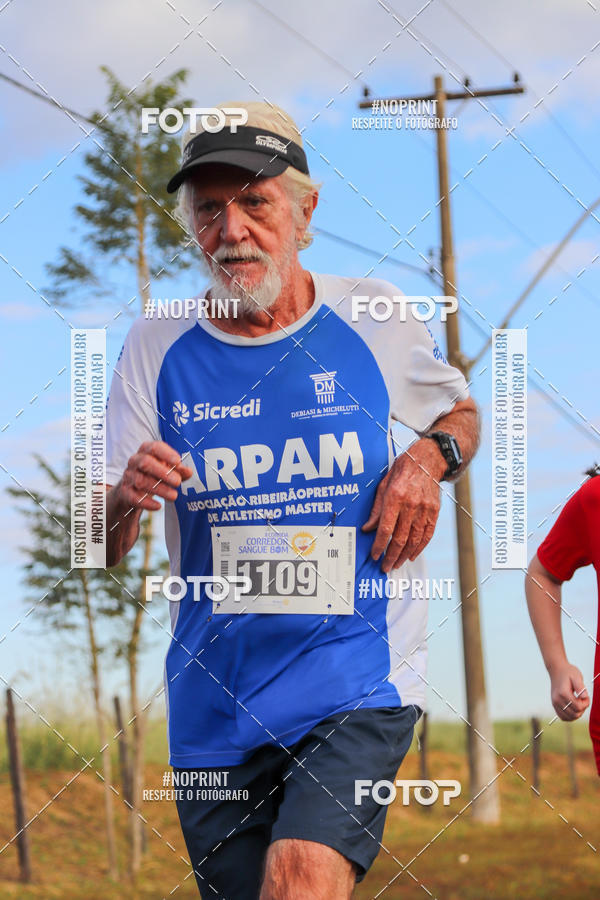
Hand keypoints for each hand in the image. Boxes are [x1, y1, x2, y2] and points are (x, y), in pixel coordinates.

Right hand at [116, 440, 192, 511]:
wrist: (133, 488)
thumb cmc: (154, 473)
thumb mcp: (168, 469)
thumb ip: (179, 470)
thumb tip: (188, 471)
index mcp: (146, 450)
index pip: (154, 447)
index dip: (166, 454)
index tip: (178, 461)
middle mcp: (135, 461)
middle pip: (145, 463)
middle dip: (163, 472)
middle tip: (177, 481)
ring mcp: (128, 476)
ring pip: (141, 481)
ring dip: (159, 489)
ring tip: (174, 496)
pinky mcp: (125, 492)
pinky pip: (134, 497)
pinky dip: (147, 503)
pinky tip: (158, 506)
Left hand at [362, 439, 444, 572]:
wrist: (428, 459)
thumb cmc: (402, 470)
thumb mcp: (383, 484)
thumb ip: (376, 509)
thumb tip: (367, 529)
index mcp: (395, 497)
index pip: (386, 528)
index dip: (379, 545)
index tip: (374, 555)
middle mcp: (411, 504)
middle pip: (400, 538)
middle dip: (391, 555)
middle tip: (385, 567)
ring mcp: (425, 509)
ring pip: (415, 539)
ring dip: (404, 555)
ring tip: (397, 564)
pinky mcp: (434, 511)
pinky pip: (427, 534)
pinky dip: (420, 547)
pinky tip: (412, 555)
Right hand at [550, 663, 589, 720]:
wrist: (556, 670)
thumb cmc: (568, 672)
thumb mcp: (577, 676)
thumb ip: (581, 687)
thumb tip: (584, 697)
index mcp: (563, 693)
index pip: (578, 707)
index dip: (586, 703)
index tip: (586, 696)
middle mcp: (557, 700)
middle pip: (575, 714)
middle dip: (582, 709)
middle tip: (583, 699)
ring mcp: (554, 703)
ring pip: (569, 718)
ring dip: (577, 713)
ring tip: (578, 703)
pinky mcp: (554, 705)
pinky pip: (563, 717)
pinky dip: (570, 716)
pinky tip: (574, 708)